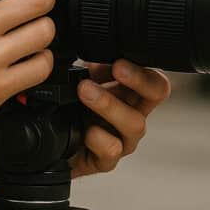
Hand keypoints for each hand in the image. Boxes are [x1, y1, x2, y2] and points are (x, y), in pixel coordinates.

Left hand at [69, 59, 169, 177]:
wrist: (54, 146)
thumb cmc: (73, 112)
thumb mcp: (82, 82)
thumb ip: (94, 67)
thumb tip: (96, 49)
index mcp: (131, 93)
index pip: (154, 78)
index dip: (144, 69)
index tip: (121, 61)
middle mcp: (133, 114)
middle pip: (156, 95)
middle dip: (138, 79)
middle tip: (117, 68)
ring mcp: (123, 139)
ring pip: (134, 123)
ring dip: (110, 104)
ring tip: (84, 91)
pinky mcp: (106, 160)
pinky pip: (112, 150)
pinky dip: (99, 139)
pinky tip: (86, 131)